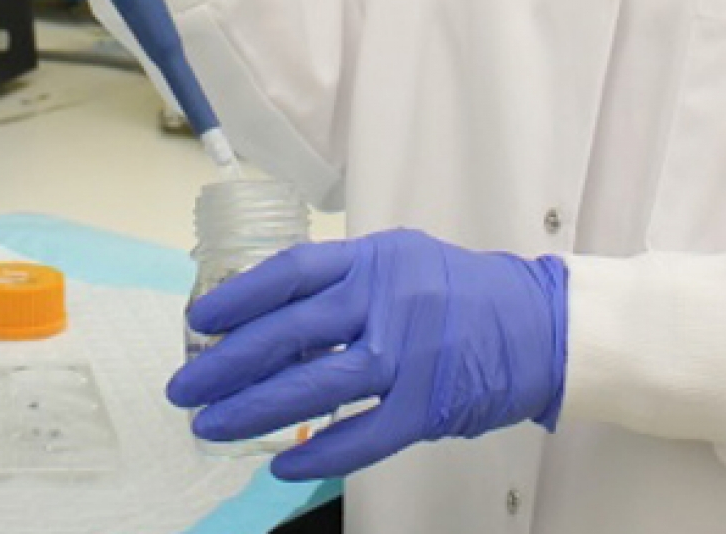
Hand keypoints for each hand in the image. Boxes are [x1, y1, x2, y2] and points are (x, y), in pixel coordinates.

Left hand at [166, 229, 567, 481]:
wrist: (541, 325)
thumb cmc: (463, 293)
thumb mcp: (400, 264)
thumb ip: (344, 286)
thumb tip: (272, 321)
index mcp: (373, 260)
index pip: (291, 273)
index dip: (238, 297)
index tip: (198, 319)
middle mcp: (386, 302)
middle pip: (290, 332)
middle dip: (227, 362)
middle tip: (185, 387)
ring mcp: (409, 354)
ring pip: (317, 384)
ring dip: (256, 408)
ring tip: (212, 425)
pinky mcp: (429, 404)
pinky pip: (365, 434)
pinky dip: (322, 452)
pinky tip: (284, 464)